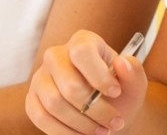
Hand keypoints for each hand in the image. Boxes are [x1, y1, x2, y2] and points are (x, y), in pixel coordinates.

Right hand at [28, 29, 147, 134]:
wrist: (107, 110)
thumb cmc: (119, 92)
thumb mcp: (134, 82)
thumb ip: (134, 71)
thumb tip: (122, 63)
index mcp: (82, 41)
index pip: (82, 52)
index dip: (99, 76)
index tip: (116, 93)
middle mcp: (56, 55)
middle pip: (69, 84)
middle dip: (96, 110)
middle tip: (115, 122)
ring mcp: (40, 77)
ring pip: (54, 104)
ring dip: (82, 124)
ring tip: (102, 131)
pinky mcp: (32, 100)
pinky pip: (41, 118)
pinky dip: (64, 133)